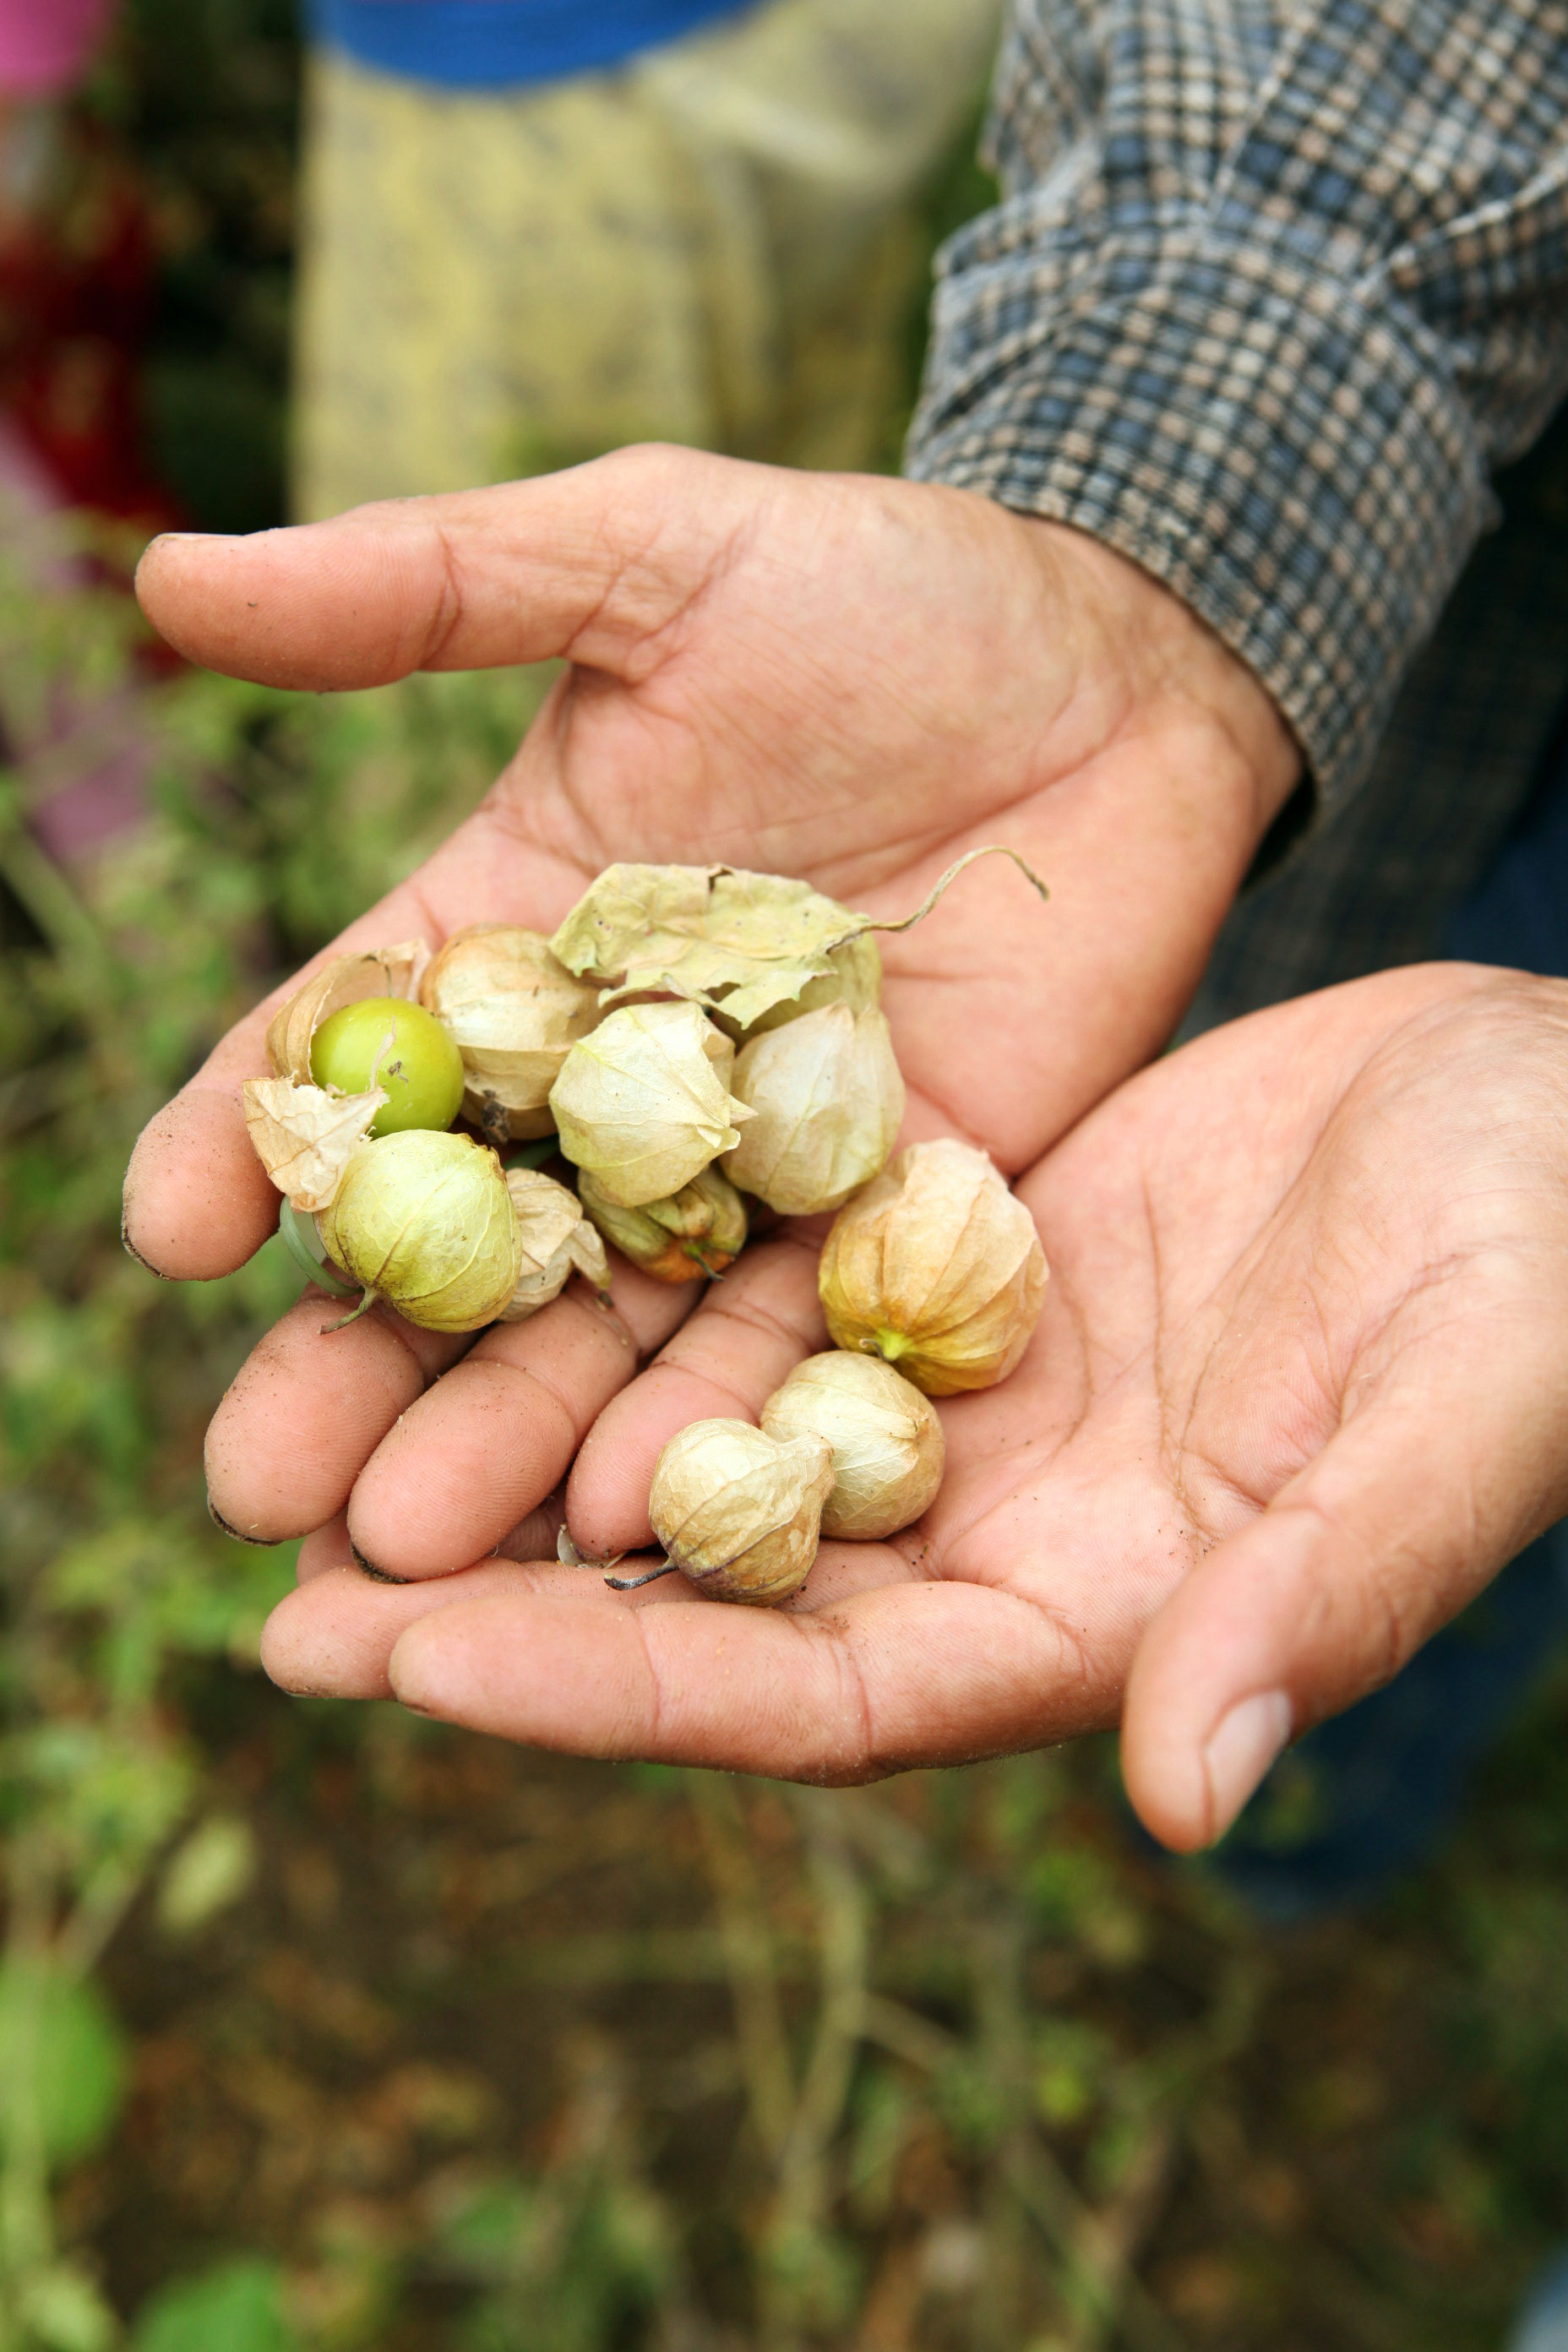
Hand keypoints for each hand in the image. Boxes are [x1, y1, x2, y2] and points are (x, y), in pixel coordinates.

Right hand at [122, 446, 1296, 1569]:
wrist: (1127, 662)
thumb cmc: (883, 584)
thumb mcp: (645, 551)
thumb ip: (423, 588)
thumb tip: (167, 574)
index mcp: (514, 931)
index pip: (356, 1057)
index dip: (254, 1142)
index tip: (168, 1235)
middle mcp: (607, 1079)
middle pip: (456, 1245)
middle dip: (353, 1367)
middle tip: (255, 1495)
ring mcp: (743, 1167)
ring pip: (599, 1328)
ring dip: (497, 1444)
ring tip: (402, 1559)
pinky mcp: (883, 1220)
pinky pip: (778, 1341)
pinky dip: (697, 1430)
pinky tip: (611, 1526)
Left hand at [258, 964, 1567, 1848]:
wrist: (1543, 1103)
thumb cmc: (1544, 1263)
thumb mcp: (1457, 1415)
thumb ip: (1321, 1598)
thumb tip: (1183, 1798)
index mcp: (1098, 1617)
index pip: (824, 1700)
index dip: (624, 1689)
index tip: (420, 1663)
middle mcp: (996, 1529)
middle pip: (715, 1599)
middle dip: (505, 1606)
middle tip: (282, 1599)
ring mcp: (959, 1392)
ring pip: (703, 1448)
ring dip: (517, 1454)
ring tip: (314, 1451)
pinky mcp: (945, 1256)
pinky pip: (750, 1289)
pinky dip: (615, 1297)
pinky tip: (477, 1268)